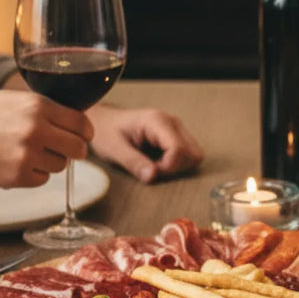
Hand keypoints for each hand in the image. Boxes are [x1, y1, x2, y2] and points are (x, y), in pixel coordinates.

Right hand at [0, 90, 92, 187]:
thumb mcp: (11, 100)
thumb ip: (42, 109)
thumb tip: (74, 122)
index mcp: (37, 106)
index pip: (81, 124)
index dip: (84, 132)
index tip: (81, 136)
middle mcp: (36, 129)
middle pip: (78, 149)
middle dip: (73, 151)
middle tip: (60, 150)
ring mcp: (27, 155)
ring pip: (60, 166)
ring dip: (49, 162)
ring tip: (24, 153)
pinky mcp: (17, 176)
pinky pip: (42, 180)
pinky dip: (33, 175)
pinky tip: (13, 163)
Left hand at [87, 104, 203, 182]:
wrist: (104, 122)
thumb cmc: (107, 131)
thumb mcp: (114, 149)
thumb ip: (133, 162)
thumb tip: (152, 176)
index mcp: (157, 121)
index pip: (178, 149)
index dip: (167, 167)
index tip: (151, 170)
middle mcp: (172, 122)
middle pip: (192, 154)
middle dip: (175, 168)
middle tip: (153, 167)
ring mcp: (176, 129)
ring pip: (194, 155)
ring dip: (177, 166)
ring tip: (155, 164)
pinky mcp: (176, 136)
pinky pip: (188, 155)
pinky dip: (177, 164)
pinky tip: (158, 161)